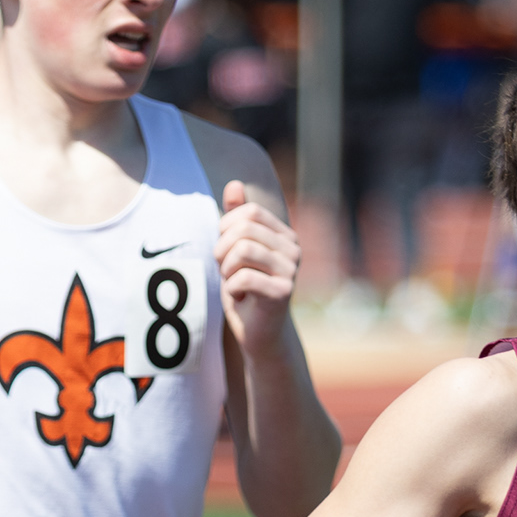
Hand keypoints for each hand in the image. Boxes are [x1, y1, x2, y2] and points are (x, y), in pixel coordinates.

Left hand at [215, 179, 300, 356]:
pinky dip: (232, 288)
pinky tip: (240, 296)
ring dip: (226, 269)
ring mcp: (291, 270)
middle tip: (225, 269)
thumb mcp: (235, 250)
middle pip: (244, 229)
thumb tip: (235, 184)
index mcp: (284, 234)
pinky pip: (244, 277)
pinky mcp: (283, 292)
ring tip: (232, 282)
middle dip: (222, 249)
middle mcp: (293, 249)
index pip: (249, 211)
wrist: (257, 333)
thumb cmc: (246, 289)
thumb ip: (235, 219)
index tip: (225, 250)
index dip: (226, 227)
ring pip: (242, 250)